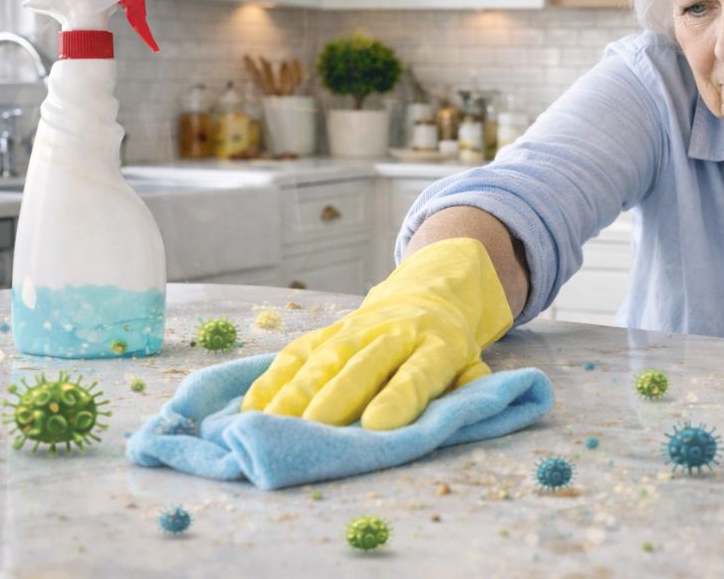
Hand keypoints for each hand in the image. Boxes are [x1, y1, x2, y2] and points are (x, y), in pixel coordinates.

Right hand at [240, 238, 512, 429]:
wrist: (427, 295)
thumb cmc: (446, 351)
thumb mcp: (471, 368)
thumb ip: (467, 394)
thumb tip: (452, 421)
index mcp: (437, 345)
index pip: (418, 372)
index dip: (398, 397)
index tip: (377, 425)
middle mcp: (393, 333)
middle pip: (363, 364)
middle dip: (338, 396)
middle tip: (316, 428)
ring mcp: (355, 329)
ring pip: (324, 358)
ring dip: (297, 391)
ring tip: (274, 423)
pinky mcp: (325, 332)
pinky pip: (296, 354)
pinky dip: (272, 380)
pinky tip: (252, 408)